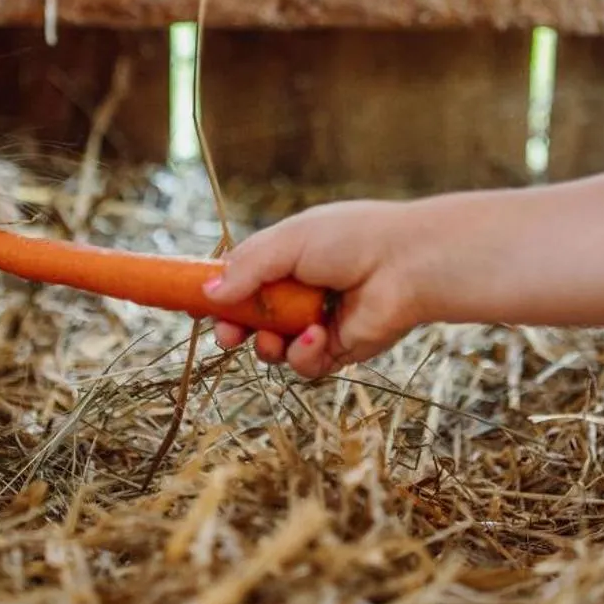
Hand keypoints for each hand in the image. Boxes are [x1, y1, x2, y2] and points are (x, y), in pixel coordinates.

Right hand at [203, 200, 427, 378]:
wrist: (408, 264)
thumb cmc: (352, 239)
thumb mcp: (288, 242)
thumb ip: (247, 268)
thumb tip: (207, 292)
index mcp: (285, 258)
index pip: (240, 281)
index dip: (217, 296)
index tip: (194, 306)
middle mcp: (298, 292)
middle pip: (250, 321)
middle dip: (233, 329)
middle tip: (228, 335)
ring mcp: (316, 322)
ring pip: (272, 348)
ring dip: (267, 346)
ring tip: (275, 337)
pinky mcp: (337, 349)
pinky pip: (304, 364)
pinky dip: (303, 353)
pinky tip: (316, 335)